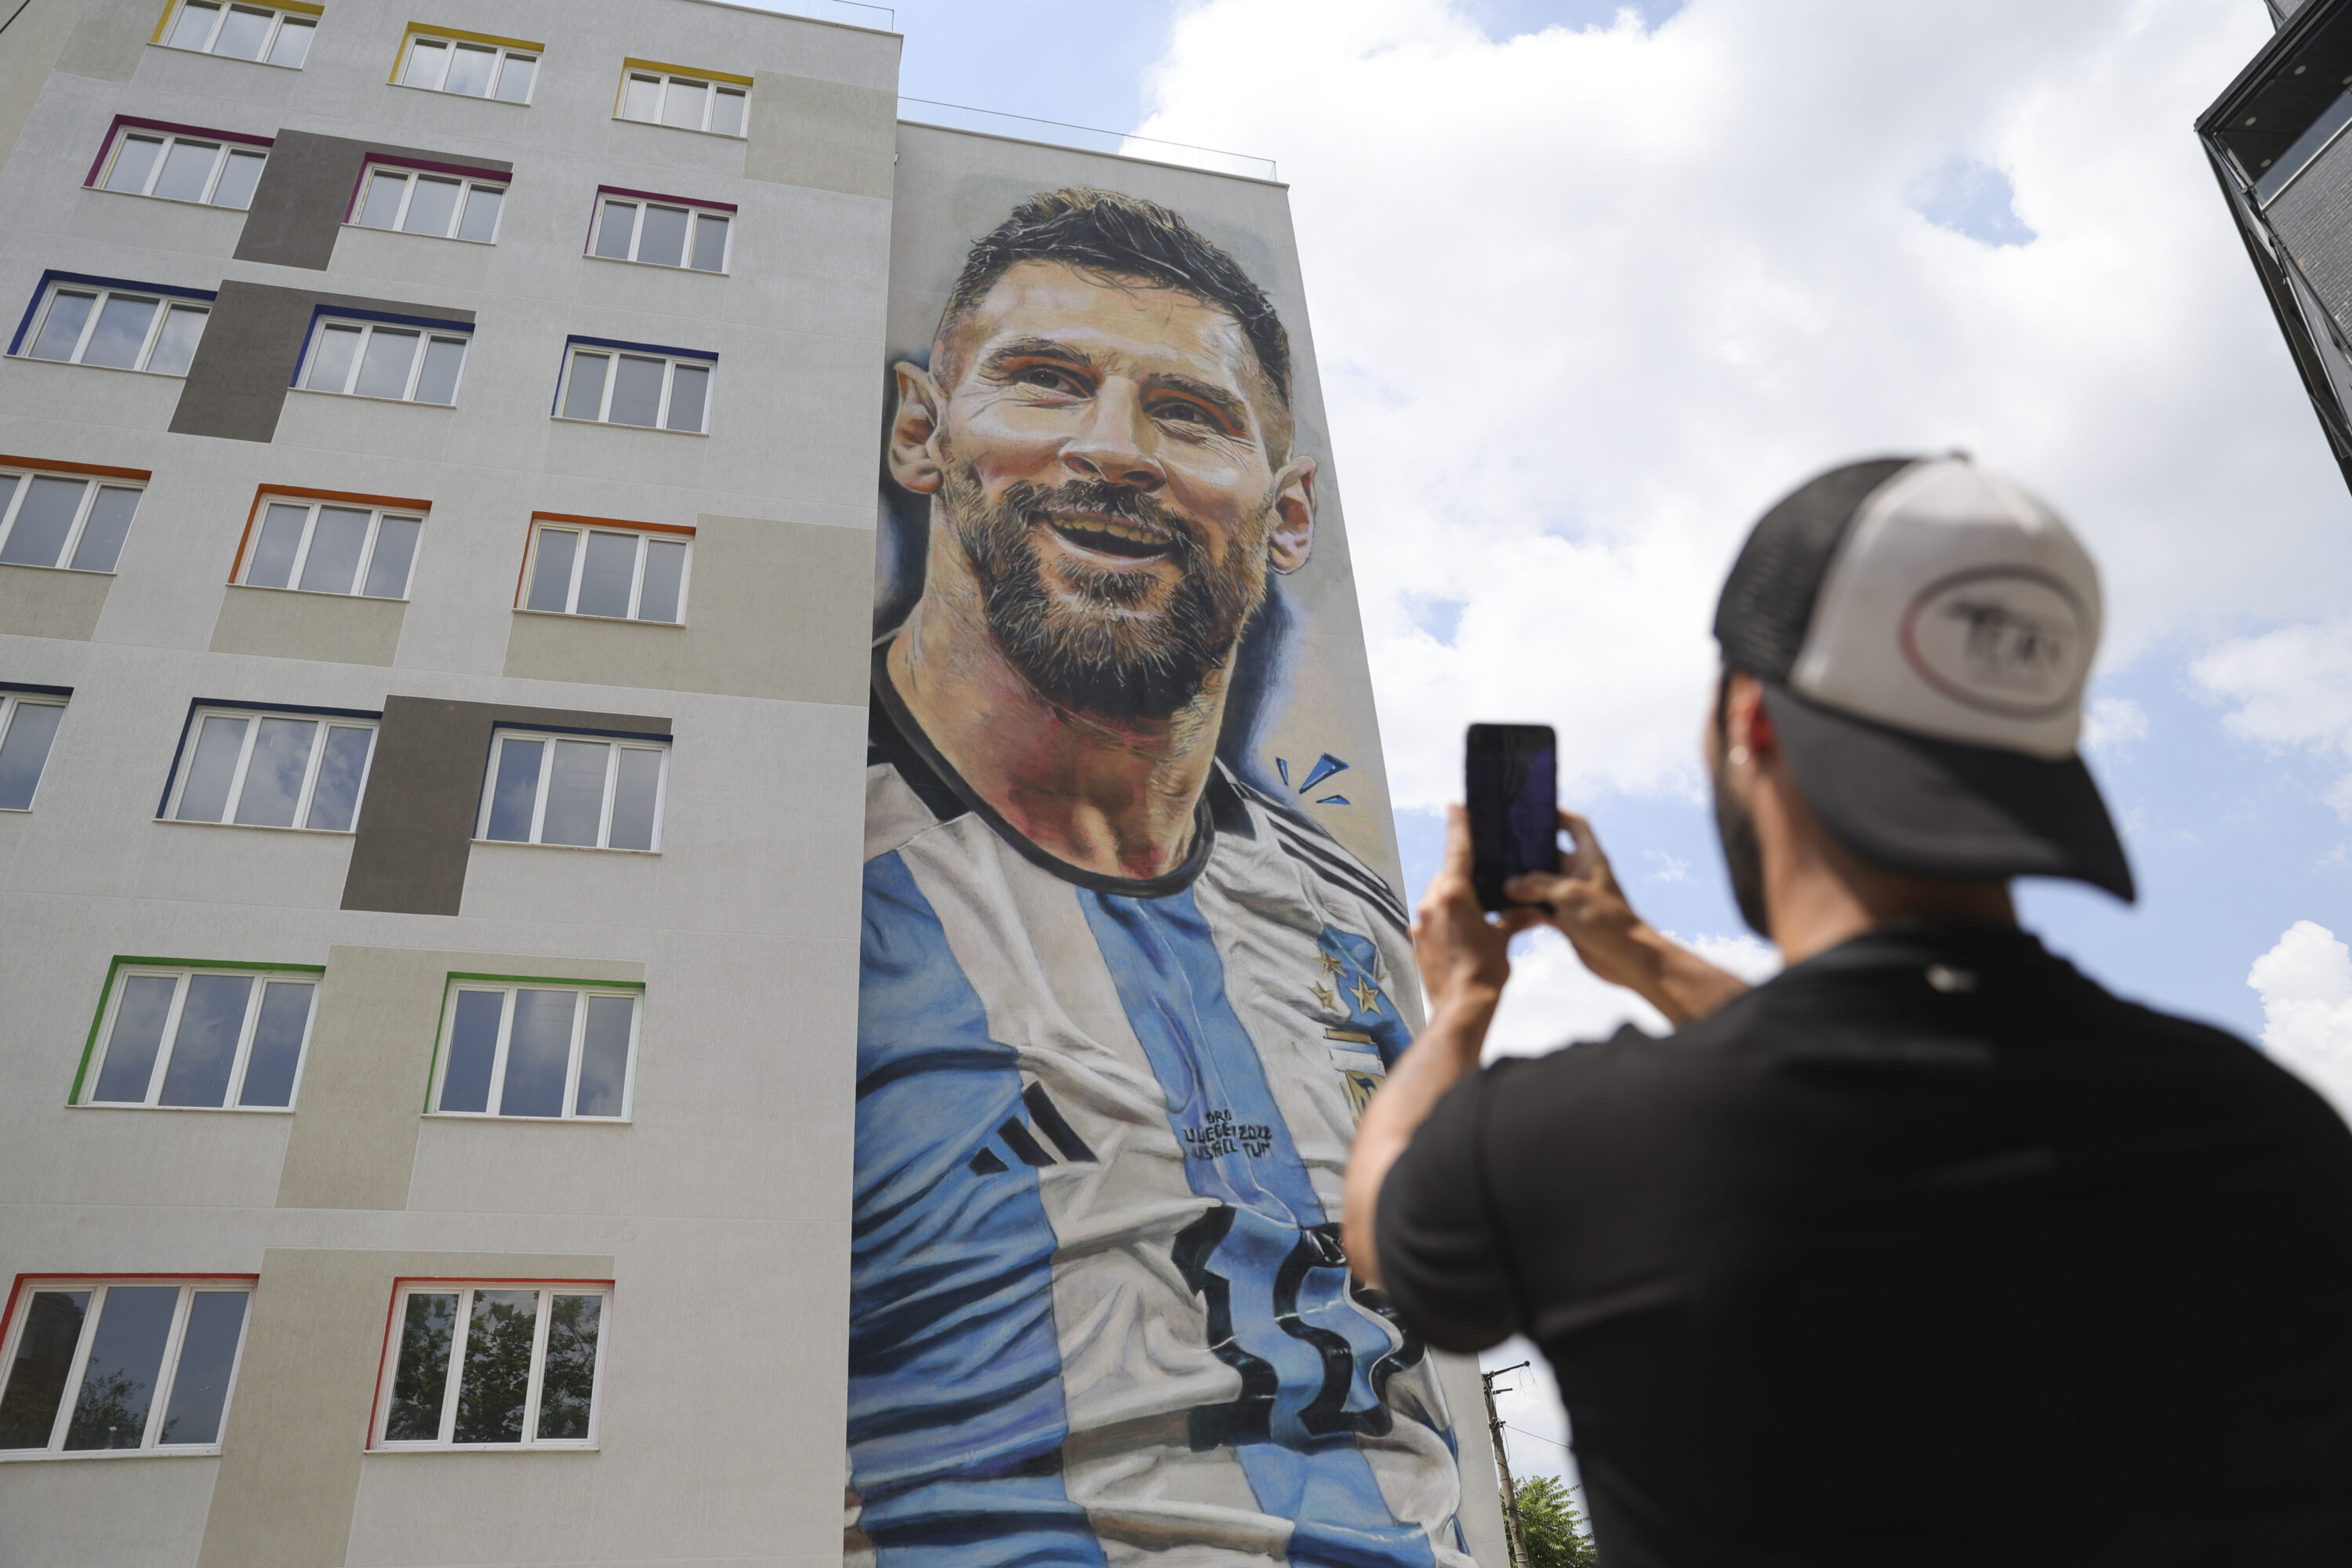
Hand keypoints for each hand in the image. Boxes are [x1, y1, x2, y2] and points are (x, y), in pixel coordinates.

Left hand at [1412, 805, 1542, 1023]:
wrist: (1462, 1008)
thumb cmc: (1486, 972)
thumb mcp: (1503, 938)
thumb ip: (1512, 917)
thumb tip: (1529, 910)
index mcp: (1455, 894)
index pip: (1457, 850)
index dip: (1459, 826)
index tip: (1455, 806)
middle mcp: (1432, 903)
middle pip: (1447, 876)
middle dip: (1462, 876)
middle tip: (1481, 879)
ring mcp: (1420, 922)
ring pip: (1438, 898)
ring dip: (1454, 900)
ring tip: (1475, 914)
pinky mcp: (1416, 940)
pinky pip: (1431, 919)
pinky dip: (1445, 919)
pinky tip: (1461, 934)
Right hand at [1505, 809, 1750, 1025]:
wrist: (1627, 959)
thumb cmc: (1607, 920)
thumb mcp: (1569, 894)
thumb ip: (1537, 884)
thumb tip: (1509, 884)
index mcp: (1590, 858)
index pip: (1576, 825)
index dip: (1558, 814)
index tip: (1533, 810)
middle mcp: (1580, 873)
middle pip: (1551, 853)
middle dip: (1528, 849)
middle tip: (1499, 843)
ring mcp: (1572, 896)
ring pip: (1541, 881)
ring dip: (1522, 880)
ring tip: (1494, 872)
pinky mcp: (1566, 918)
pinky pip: (1540, 906)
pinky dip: (1525, 906)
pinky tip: (1503, 905)